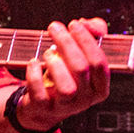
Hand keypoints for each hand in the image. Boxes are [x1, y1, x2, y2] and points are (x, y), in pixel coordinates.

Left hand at [16, 18, 110, 132]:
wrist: (43, 106)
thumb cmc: (66, 75)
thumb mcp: (81, 54)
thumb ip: (91, 33)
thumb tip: (88, 23)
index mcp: (100, 87)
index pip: (99, 63)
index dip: (87, 41)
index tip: (74, 24)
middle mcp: (86, 99)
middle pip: (81, 69)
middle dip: (67, 44)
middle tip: (54, 27)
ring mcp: (66, 107)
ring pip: (66, 87)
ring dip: (55, 64)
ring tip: (48, 53)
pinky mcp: (45, 109)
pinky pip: (39, 93)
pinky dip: (34, 75)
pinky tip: (34, 63)